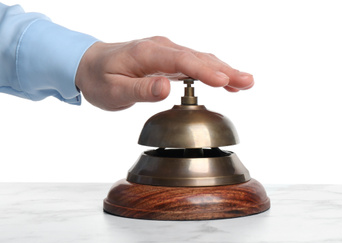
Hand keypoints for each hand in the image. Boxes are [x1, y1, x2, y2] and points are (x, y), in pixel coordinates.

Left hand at [75, 36, 253, 110]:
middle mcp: (162, 48)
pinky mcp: (171, 60)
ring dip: (225, 71)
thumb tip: (166, 88)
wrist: (88, 64)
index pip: (182, 60)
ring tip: (247, 82)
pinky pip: (197, 64)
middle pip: (199, 58)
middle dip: (225, 70)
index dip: (205, 70)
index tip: (224, 81)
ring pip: (202, 60)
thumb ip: (140, 91)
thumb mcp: (113, 90)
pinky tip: (230, 82)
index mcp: (148, 53)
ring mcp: (168, 52)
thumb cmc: (99, 78)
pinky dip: (215, 72)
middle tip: (247, 82)